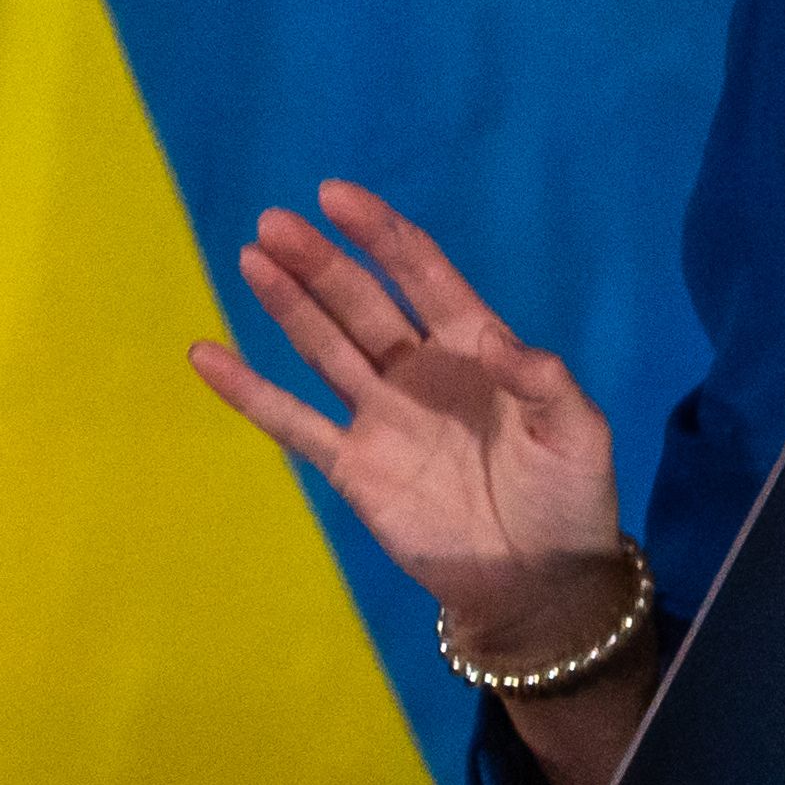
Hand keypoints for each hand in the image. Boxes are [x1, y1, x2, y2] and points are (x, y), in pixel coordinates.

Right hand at [186, 180, 634, 659]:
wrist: (541, 587)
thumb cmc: (569, 499)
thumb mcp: (578, 433)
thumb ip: (544, 381)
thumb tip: (494, 339)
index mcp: (475, 349)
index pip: (423, 277)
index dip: (382, 236)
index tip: (337, 197)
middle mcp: (419, 372)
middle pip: (361, 304)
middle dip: (320, 263)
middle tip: (274, 223)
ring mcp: (381, 418)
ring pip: (324, 348)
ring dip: (288, 304)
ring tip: (252, 259)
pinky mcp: (353, 468)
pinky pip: (293, 424)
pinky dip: (249, 392)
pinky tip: (207, 355)